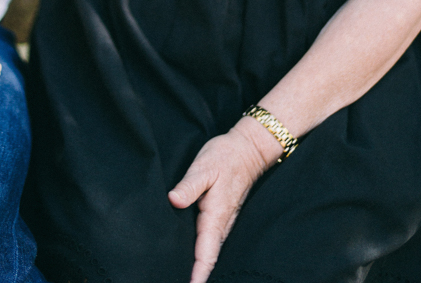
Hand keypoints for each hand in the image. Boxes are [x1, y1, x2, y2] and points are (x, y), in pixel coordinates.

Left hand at [168, 119, 278, 282]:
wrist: (247, 150)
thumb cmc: (224, 157)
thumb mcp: (204, 166)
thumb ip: (189, 185)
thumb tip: (173, 200)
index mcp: (215, 215)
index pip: (206, 252)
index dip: (198, 273)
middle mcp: (221, 224)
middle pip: (209, 258)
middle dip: (197, 275)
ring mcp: (223, 221)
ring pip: (210, 251)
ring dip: (199, 266)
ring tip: (182, 277)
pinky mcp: (222, 216)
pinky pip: (211, 241)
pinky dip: (203, 254)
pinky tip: (193, 257)